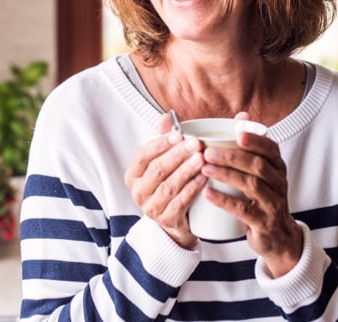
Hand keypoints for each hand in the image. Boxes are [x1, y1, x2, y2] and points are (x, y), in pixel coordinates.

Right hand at [124, 113, 206, 247]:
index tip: (179, 134)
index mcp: (133, 175)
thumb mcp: (163, 161)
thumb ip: (163, 139)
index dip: (160, 144)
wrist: (175, 220)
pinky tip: (204, 178)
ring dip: (186, 171)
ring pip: (169, 186)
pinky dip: (192, 189)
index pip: (143, 155)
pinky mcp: (167, 220)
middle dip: (177, 155)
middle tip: (195, 144)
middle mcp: (138, 192)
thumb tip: (166, 116)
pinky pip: (180, 202)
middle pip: (157, 170)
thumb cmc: (168, 183)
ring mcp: (151, 208)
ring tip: (201, 159)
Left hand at [201, 113, 302, 276]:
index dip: (255, 140)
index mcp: (277, 168)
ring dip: (226, 175)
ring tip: (204, 168)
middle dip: (232, 156)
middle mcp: (279, 183)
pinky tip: (208, 193)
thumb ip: (250, 146)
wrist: (278, 238)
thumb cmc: (262, 199)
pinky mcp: (264, 224)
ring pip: (252, 185)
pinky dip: (225, 201)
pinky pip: (244, 211)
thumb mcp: (262, 173)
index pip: (271, 149)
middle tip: (206, 152)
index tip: (237, 133)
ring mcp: (273, 204)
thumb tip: (241, 114)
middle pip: (258, 165)